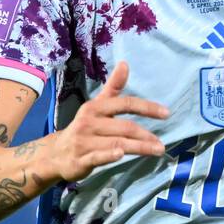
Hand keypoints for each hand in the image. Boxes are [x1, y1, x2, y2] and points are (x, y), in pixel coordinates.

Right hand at [46, 61, 168, 181]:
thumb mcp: (97, 106)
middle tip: (161, 144)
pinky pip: (97, 157)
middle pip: (123, 127)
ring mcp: (84, 141)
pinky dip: (109, 155)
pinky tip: (121, 155)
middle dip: (145, 135)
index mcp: (95, 107)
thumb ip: (113, 87)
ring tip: (157, 150)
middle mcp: (89, 122)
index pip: (125, 104)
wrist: (56, 154)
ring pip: (116, 143)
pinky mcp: (81, 159)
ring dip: (138, 147)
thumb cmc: (84, 128)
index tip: (166, 113)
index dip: (146, 108)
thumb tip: (125, 63)